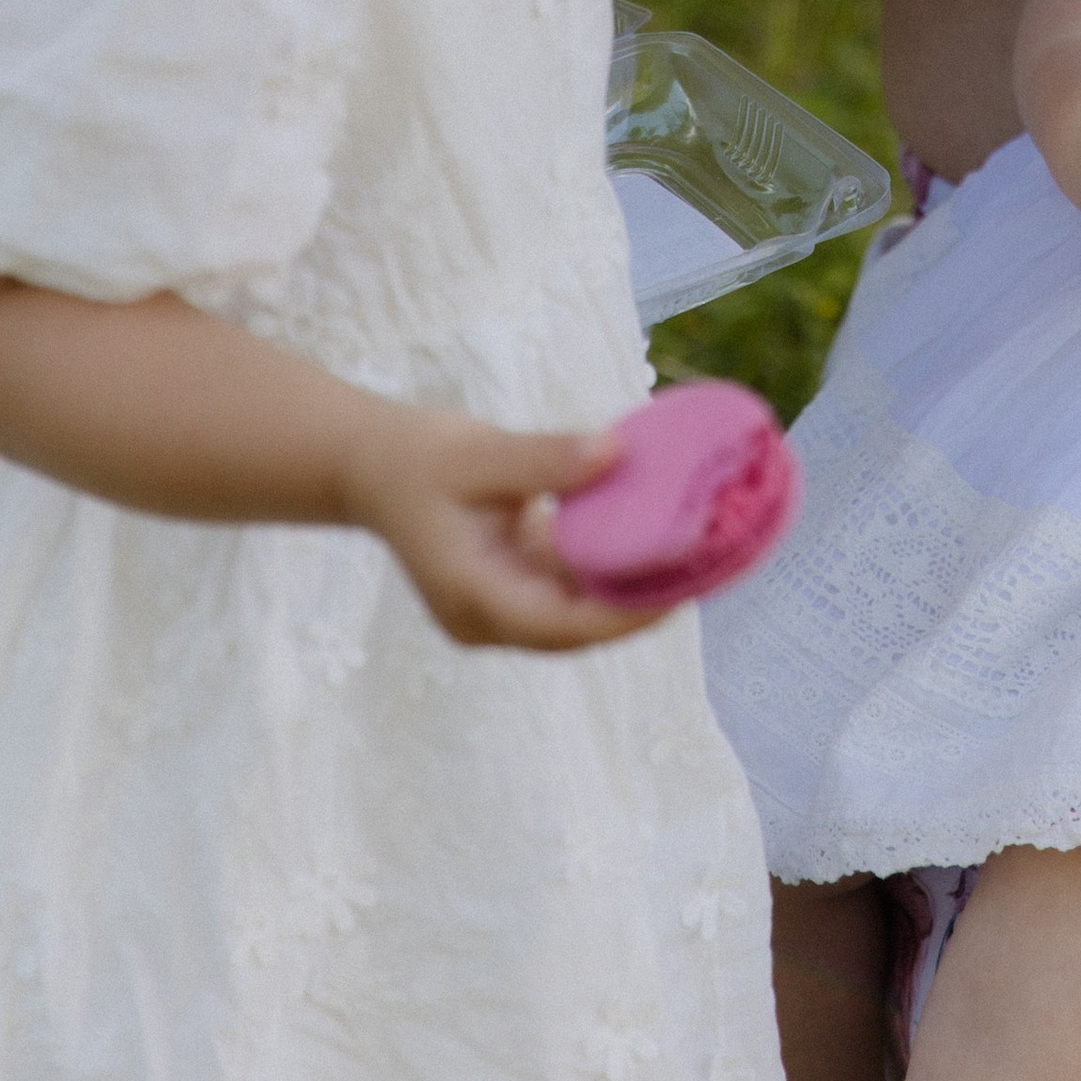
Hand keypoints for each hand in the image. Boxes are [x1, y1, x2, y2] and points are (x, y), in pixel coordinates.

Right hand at [338, 403, 667, 653]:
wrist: (374, 466)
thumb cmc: (420, 459)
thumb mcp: (479, 453)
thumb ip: (545, 460)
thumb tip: (615, 454)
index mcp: (472, 598)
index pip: (559, 624)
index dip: (622, 615)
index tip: (678, 591)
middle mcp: (488, 618)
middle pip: (577, 627)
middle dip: (641, 604)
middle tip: (706, 568)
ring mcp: (501, 606)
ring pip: (579, 610)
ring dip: (631, 586)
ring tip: (698, 555)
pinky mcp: (514, 585)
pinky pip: (571, 585)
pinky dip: (610, 565)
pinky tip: (655, 535)